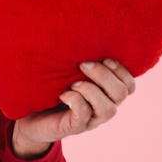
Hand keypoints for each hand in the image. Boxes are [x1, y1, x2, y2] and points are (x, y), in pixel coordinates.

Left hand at [11, 59, 135, 158]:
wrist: (32, 117)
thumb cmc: (52, 90)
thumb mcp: (69, 73)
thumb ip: (81, 62)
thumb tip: (82, 34)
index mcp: (107, 94)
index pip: (130, 86)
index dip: (122, 71)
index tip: (104, 58)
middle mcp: (103, 108)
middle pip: (121, 93)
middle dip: (104, 75)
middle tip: (82, 65)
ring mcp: (91, 120)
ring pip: (108, 109)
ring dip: (91, 90)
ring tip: (73, 83)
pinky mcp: (74, 127)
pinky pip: (84, 115)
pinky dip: (75, 101)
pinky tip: (62, 94)